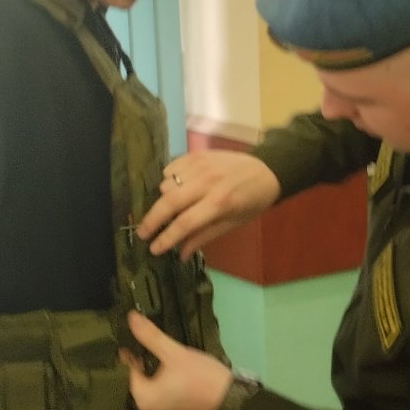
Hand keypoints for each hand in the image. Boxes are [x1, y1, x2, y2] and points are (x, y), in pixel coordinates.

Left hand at [123, 311, 232, 409]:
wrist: (230, 399)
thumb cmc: (201, 376)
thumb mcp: (175, 353)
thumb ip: (151, 336)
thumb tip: (131, 318)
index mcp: (142, 398)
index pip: (129, 370)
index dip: (133, 353)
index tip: (137, 340)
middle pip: (139, 382)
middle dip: (145, 365)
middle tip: (155, 349)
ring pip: (151, 390)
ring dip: (155, 376)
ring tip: (165, 361)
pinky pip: (161, 399)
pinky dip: (165, 388)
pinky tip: (175, 377)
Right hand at [137, 152, 281, 258]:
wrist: (267, 170)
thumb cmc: (252, 202)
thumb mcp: (233, 224)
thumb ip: (204, 237)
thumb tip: (180, 254)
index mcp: (220, 203)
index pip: (185, 223)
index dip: (166, 238)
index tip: (153, 249)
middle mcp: (207, 182)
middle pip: (169, 202)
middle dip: (151, 220)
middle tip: (142, 233)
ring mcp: (201, 165)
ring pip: (166, 183)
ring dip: (162, 199)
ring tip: (165, 210)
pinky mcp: (196, 154)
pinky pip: (170, 168)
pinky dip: (167, 180)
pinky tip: (174, 189)